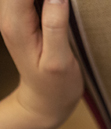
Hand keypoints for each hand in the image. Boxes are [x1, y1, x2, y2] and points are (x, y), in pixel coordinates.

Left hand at [0, 0, 82, 128]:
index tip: (64, 2)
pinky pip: (26, 0)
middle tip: (66, 6)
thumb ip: (55, 25)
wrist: (45, 100)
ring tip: (62, 9)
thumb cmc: (56, 85)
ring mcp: (13, 17)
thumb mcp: (59, 59)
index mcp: (16, 25)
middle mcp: (8, 17)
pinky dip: (42, 1)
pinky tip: (56, 7)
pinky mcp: (22, 19)